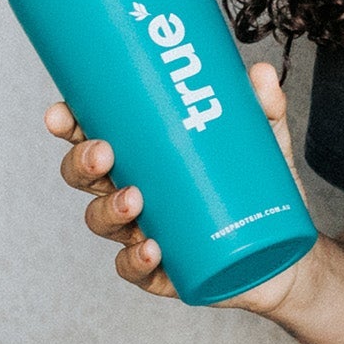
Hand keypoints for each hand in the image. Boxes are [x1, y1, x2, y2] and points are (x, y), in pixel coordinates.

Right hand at [46, 61, 315, 313]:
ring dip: (109, 209)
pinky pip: (134, 267)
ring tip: (134, 199)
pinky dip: (136, 260)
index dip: (69, 124)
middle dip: (83, 163)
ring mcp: (141, 232)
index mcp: (142, 155)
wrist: (282, 255)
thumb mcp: (263, 142)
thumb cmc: (256, 190)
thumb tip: (262, 72)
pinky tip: (151, 249)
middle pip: (85, 176)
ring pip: (102, 220)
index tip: (60, 112)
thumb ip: (263, 106)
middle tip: (104, 154)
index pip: (93, 134)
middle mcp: (131, 191)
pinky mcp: (160, 270)